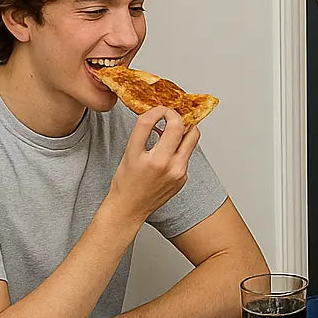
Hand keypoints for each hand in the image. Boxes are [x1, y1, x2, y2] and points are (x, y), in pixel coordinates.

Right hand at [108, 106, 198, 226]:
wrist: (130, 208)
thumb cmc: (126, 182)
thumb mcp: (129, 152)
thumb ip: (144, 131)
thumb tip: (156, 113)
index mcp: (152, 159)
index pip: (163, 123)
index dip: (162, 110)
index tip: (159, 109)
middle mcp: (169, 166)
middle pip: (186, 129)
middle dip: (178, 117)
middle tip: (168, 117)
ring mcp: (179, 173)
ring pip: (191, 140)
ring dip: (183, 131)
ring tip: (169, 131)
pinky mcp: (183, 178)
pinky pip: (186, 155)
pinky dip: (178, 148)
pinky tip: (166, 152)